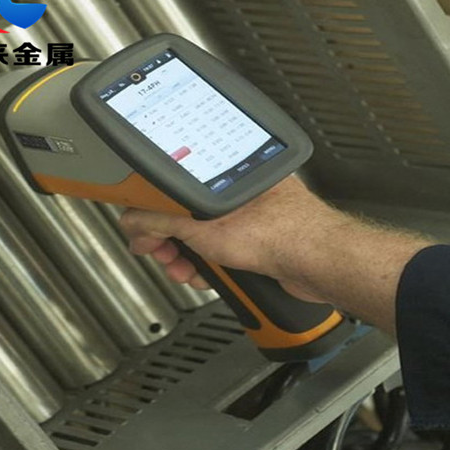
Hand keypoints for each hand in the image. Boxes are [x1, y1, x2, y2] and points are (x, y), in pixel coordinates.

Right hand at [119, 176, 343, 299]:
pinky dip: (209, 264)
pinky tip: (208, 275)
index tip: (142, 228)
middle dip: (169, 241)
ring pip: (203, 237)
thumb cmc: (277, 231)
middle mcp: (235, 193)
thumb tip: (134, 222)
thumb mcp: (204, 227)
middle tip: (159, 255)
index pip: (174, 186)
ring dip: (187, 258)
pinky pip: (221, 250)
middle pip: (186, 215)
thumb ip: (161, 223)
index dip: (152, 209)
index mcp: (222, 174)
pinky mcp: (255, 240)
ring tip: (184, 271)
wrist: (315, 262)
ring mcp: (247, 217)